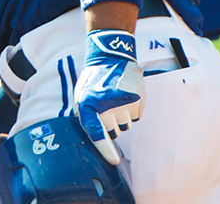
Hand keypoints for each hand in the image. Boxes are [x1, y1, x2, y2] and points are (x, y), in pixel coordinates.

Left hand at [75, 30, 142, 164]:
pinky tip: (124, 97)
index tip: (113, 161)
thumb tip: (96, 138)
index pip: (98, 134)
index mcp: (90, 105)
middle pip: (114, 132)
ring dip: (121, 118)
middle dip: (110, 126)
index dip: (106, 150)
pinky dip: (130, 110)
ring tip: (115, 101)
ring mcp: (125, 102)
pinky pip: (135, 116)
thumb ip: (86, 117)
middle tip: (106, 110)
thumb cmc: (93, 80)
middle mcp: (108, 105)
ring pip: (126, 125)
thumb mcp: (82, 97)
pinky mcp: (138, 99)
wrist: (111, 58)